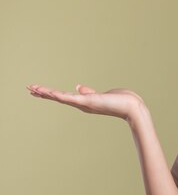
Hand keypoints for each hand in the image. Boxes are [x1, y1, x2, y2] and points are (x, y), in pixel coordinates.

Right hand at [26, 83, 144, 121]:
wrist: (132, 107)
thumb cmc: (121, 101)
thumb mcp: (102, 95)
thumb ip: (88, 92)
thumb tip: (78, 87)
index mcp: (85, 102)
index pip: (64, 97)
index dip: (51, 93)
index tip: (38, 90)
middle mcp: (82, 105)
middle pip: (59, 98)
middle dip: (44, 93)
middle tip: (28, 89)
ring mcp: (85, 104)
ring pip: (61, 98)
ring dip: (47, 93)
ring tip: (32, 88)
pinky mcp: (89, 102)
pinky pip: (70, 98)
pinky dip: (59, 95)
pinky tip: (48, 92)